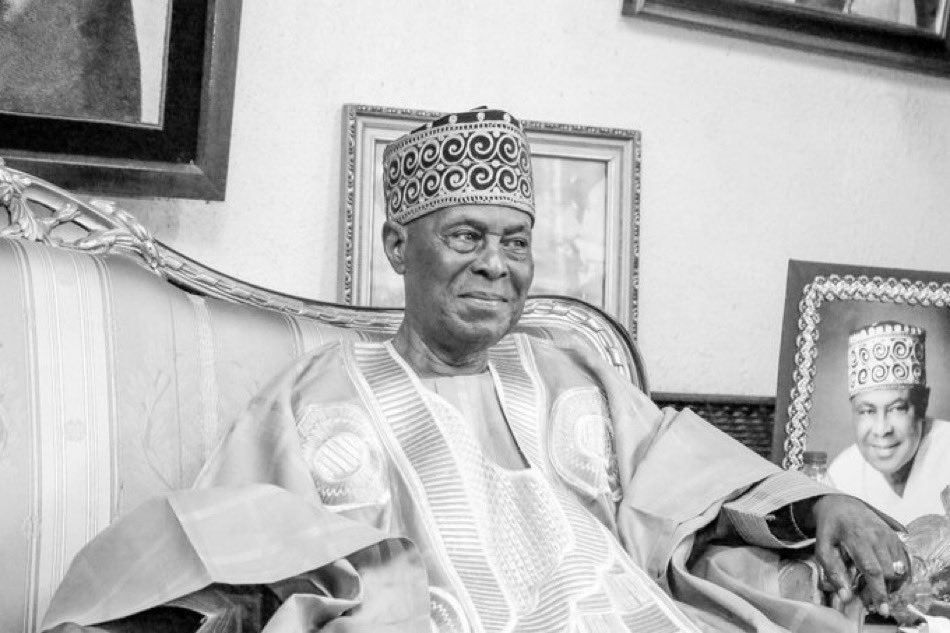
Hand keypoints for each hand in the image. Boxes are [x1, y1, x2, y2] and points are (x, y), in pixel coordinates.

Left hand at [809, 495, 908, 615]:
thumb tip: (845, 596)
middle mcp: (877, 536)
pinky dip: (896, 574)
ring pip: (899, 569)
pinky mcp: (896, 537)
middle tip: (866, 595)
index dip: (879, 592)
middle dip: (881, 590)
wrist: (842, 504)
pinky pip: (903, 562)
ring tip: (872, 585)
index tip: (883, 610)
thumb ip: (832, 571)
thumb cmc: (830, 528)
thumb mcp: (822, 547)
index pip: (873, 570)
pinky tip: (882, 576)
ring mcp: (889, 536)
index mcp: (857, 538)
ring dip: (890, 583)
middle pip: (889, 572)